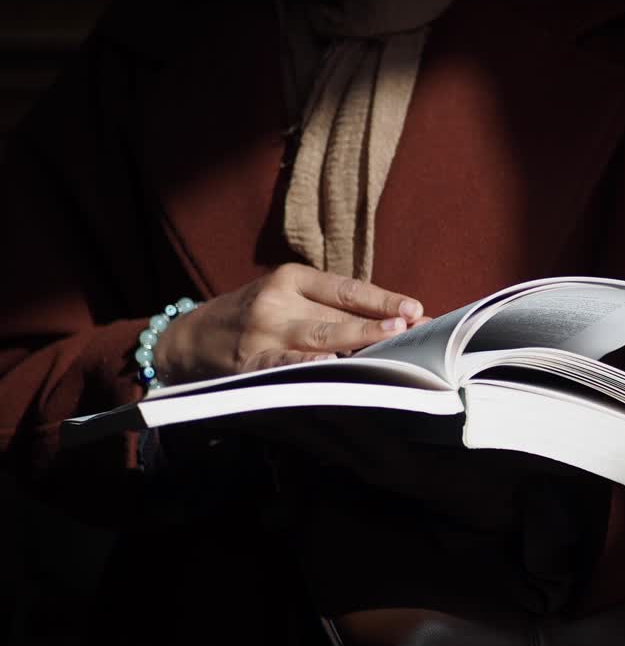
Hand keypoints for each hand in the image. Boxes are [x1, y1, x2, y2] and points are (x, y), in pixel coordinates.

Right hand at [153, 263, 426, 383]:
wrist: (188, 336)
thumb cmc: (255, 316)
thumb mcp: (286, 297)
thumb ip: (329, 307)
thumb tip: (389, 323)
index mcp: (292, 278)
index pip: (347, 288)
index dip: (382, 300)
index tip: (415, 309)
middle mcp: (278, 300)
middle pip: (338, 314)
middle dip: (379, 325)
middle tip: (414, 329)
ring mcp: (262, 332)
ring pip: (318, 336)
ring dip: (356, 341)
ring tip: (389, 342)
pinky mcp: (247, 362)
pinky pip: (282, 364)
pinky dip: (305, 365)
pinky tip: (328, 367)